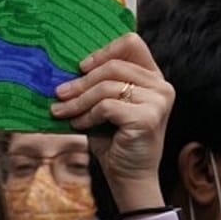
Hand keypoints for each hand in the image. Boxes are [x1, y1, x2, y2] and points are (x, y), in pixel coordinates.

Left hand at [51, 32, 173, 212]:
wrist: (128, 176)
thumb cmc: (114, 137)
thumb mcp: (106, 103)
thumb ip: (99, 82)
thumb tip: (64, 66)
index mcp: (153, 76)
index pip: (131, 43)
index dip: (104, 50)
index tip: (81, 66)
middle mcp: (161, 86)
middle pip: (114, 66)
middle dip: (81, 81)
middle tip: (59, 93)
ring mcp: (158, 101)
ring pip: (107, 87)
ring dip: (78, 100)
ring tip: (61, 111)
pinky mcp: (148, 118)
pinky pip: (107, 106)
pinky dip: (87, 115)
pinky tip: (78, 125)